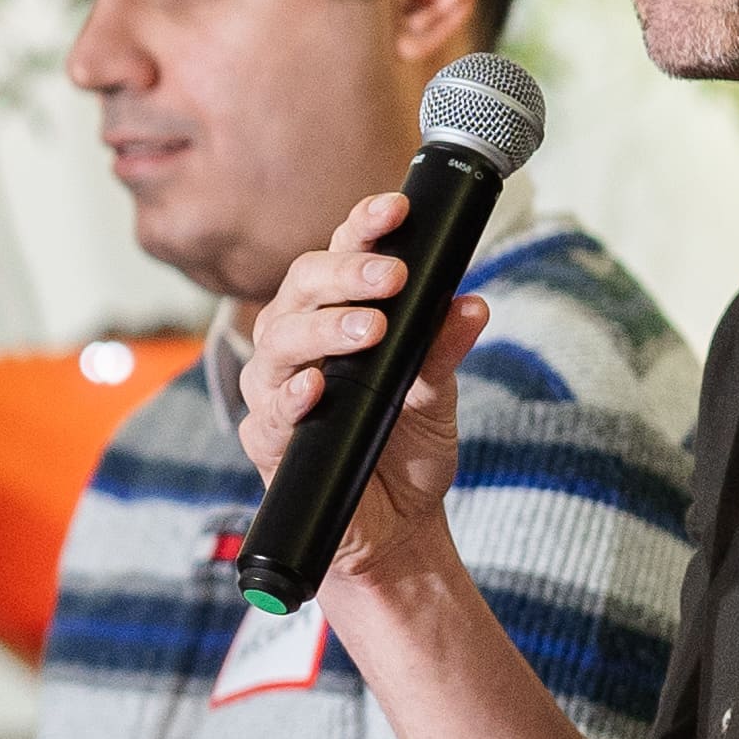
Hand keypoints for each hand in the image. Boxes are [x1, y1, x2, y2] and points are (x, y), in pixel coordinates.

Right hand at [231, 195, 489, 599]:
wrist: (395, 530)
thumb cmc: (406, 453)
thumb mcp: (438, 396)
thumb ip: (444, 350)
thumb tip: (472, 306)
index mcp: (336, 318)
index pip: (340, 256)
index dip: (362, 226)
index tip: (395, 208)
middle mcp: (298, 344)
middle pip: (301, 286)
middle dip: (345, 273)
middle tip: (391, 276)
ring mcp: (276, 390)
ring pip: (277, 339)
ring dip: (323, 327)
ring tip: (370, 328)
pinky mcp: (266, 440)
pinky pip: (268, 410)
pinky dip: (292, 394)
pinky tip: (316, 386)